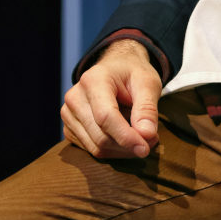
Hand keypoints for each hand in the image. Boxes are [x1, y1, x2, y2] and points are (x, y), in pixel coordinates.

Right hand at [61, 39, 161, 158]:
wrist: (116, 69)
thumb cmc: (133, 74)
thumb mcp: (148, 83)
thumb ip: (148, 108)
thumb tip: (147, 135)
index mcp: (93, 80)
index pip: (105, 117)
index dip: (126, 137)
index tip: (145, 148)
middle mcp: (75, 98)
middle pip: (101, 137)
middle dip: (128, 145)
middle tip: (152, 140)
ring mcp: (68, 114)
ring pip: (96, 148)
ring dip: (122, 150)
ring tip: (141, 135)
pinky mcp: (69, 128)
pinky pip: (91, 149)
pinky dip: (113, 150)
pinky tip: (125, 135)